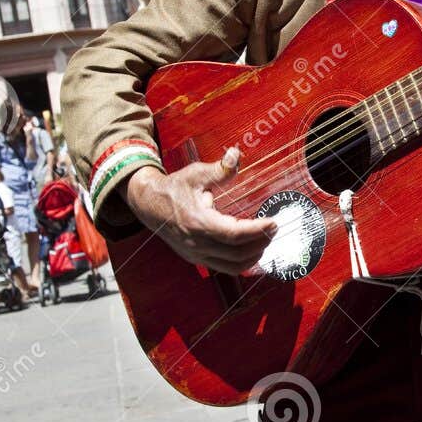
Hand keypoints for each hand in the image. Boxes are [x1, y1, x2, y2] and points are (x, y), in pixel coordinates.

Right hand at [124, 147, 277, 273]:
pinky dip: (242, 262)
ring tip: (265, 239)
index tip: (274, 222)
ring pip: (233, 266)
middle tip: (274, 228)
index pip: (234, 234)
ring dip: (254, 255)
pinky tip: (252, 249)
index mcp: (198, 222)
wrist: (148, 205)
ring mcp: (196, 254)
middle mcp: (197, 243)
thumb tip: (235, 154)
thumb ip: (218, 169)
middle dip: (260, 242)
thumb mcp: (195, 174)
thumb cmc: (174, 188)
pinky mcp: (197, 259)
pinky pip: (225, 267)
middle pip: (238, 253)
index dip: (257, 230)